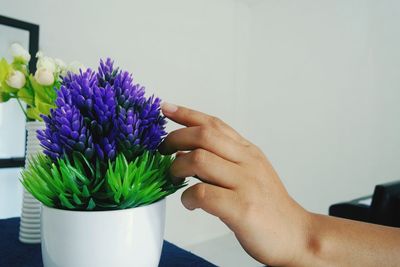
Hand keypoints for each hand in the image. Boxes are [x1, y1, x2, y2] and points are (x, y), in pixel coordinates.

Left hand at [159, 103, 309, 265]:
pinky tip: (189, 203)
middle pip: (204, 135)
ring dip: (178, 168)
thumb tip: (185, 153)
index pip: (214, 124)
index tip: (166, 108)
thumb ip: (222, 161)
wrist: (296, 235)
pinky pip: (203, 193)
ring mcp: (246, 183)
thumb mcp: (249, 174)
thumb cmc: (268, 207)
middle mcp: (248, 162)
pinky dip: (188, 197)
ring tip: (175, 178)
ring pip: (199, 160)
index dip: (187, 114)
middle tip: (163, 150)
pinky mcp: (242, 208)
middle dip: (175, 138)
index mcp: (248, 152)